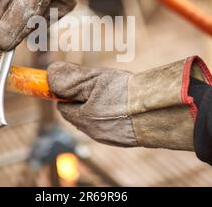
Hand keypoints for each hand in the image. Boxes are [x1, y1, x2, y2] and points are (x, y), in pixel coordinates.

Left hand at [47, 57, 211, 149]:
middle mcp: (95, 133)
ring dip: (101, 106)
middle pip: (80, 114)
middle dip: (85, 99)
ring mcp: (112, 137)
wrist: (161, 110)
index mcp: (83, 119)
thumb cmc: (126, 94)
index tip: (74, 83)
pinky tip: (128, 104)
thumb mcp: (94, 79)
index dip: (66, 93)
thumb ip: (70, 78)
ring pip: (98, 120)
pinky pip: (114, 125)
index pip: (63, 106)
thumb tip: (49, 73)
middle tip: (99, 85)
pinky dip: (117, 114)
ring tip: (117, 91)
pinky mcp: (128, 138)